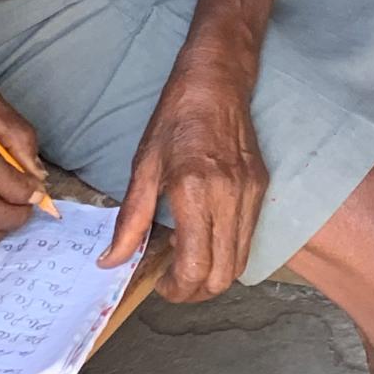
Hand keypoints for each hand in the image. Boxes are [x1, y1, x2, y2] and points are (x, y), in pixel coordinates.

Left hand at [104, 61, 267, 301]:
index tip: (160, 283)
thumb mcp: (143, 166)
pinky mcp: (261, 188)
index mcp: (194, 189)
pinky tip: (205, 233)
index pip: (195, 266)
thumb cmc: (175, 119)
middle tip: (173, 282)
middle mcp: (229, 195)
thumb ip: (130, 220)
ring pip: (240, 262)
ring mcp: (250, 193)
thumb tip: (111, 260)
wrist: (217, 82)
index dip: (176, 289)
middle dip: (195, 291)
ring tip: (188, 257)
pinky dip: (227, 251)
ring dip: (213, 274)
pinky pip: (248, 238)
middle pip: (222, 275)